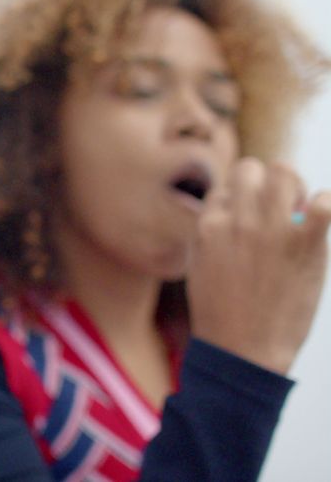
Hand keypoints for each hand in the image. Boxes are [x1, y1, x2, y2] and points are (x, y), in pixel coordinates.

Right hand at [188, 158, 330, 373]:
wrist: (243, 350)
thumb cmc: (221, 314)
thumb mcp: (201, 265)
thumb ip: (212, 234)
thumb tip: (230, 212)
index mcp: (208, 226)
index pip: (225, 188)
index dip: (239, 203)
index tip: (248, 222)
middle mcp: (237, 220)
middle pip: (252, 168)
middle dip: (265, 181)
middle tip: (277, 206)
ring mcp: (272, 229)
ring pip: (285, 172)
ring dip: (294, 187)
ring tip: (301, 209)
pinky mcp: (305, 243)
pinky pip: (325, 202)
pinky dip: (326, 204)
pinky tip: (321, 218)